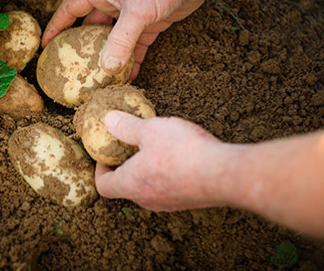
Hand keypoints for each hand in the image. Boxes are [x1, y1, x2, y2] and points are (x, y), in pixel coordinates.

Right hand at [41, 0, 219, 78]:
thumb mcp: (136, 11)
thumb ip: (120, 40)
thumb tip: (107, 68)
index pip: (70, 9)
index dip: (56, 26)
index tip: (46, 45)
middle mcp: (114, 2)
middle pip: (91, 27)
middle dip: (83, 47)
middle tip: (74, 68)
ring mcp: (133, 12)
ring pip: (115, 39)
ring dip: (109, 57)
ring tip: (100, 78)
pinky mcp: (151, 21)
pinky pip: (136, 44)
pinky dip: (133, 59)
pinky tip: (130, 75)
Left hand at [95, 110, 229, 210]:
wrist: (222, 174)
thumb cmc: (182, 152)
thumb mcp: (150, 130)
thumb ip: (127, 127)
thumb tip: (109, 120)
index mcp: (131, 184)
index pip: (104, 186)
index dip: (100, 170)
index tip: (105, 154)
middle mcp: (147, 199)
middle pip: (126, 188)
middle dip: (125, 167)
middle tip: (130, 147)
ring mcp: (169, 203)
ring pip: (149, 188)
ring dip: (148, 170)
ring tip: (156, 148)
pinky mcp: (188, 201)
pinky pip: (170, 188)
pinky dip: (167, 174)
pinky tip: (180, 155)